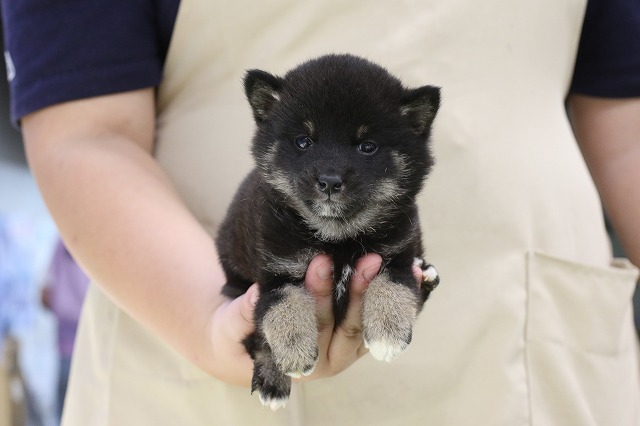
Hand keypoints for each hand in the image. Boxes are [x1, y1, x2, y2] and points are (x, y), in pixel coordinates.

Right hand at [205, 254, 382, 385]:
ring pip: (373, 323)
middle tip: (367, 258)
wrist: (247, 341)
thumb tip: (258, 293)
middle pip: (349, 325)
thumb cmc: (235, 334)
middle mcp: (331, 359)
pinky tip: (414, 271)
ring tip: (396, 261)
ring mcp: (349, 347)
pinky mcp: (361, 333)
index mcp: (300, 361)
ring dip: (385, 293)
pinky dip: (398, 296)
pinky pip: (385, 318)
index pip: (314, 328)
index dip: (318, 297)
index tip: (320, 262)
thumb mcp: (232, 325)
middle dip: (359, 291)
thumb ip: (245, 313)